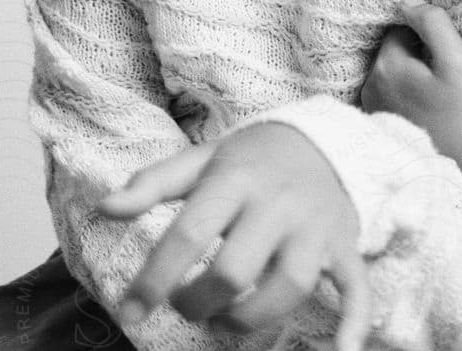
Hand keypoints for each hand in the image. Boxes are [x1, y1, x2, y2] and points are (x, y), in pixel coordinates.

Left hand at [98, 121, 372, 346]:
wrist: (321, 140)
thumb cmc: (249, 160)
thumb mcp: (200, 161)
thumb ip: (152, 184)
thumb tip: (105, 207)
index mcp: (237, 180)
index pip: (190, 233)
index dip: (155, 278)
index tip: (130, 311)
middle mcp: (279, 204)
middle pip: (236, 269)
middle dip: (199, 302)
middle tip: (183, 305)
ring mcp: (315, 228)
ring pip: (290, 286)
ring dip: (250, 318)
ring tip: (223, 320)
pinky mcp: (344, 245)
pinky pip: (356, 286)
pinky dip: (354, 321)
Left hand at [363, 0, 461, 171]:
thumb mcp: (457, 62)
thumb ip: (433, 24)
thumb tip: (407, 2)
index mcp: (386, 67)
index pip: (400, 30)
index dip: (426, 36)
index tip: (447, 53)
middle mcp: (370, 89)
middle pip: (392, 53)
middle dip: (415, 55)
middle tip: (446, 74)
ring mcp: (372, 113)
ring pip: (391, 76)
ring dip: (410, 77)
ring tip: (438, 94)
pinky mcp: (381, 131)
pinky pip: (390, 98)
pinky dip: (405, 98)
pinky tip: (428, 111)